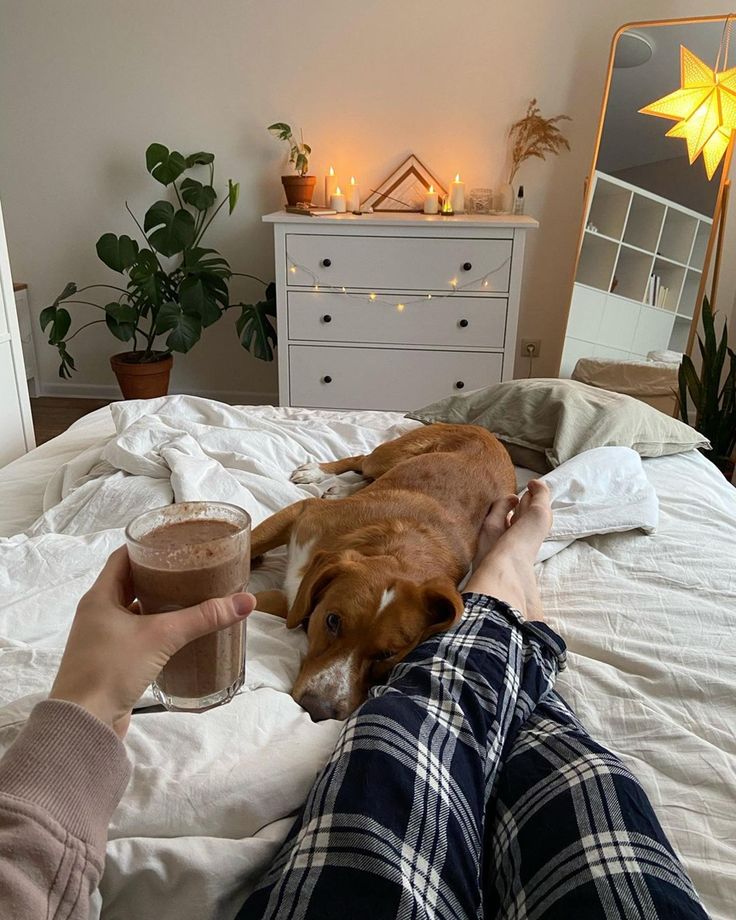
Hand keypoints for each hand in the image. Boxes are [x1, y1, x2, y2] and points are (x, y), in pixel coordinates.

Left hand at [49, 547, 254, 737]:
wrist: (84, 723)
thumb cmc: (113, 668)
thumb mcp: (162, 636)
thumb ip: (203, 617)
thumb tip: (247, 601)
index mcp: (100, 597)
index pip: (122, 557)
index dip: (147, 546)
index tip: (176, 542)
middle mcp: (97, 613)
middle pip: (130, 583)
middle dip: (160, 575)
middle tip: (192, 567)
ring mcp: (103, 639)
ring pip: (134, 611)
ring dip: (159, 603)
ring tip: (191, 595)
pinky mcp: (112, 662)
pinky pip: (137, 635)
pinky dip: (157, 629)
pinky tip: (180, 632)